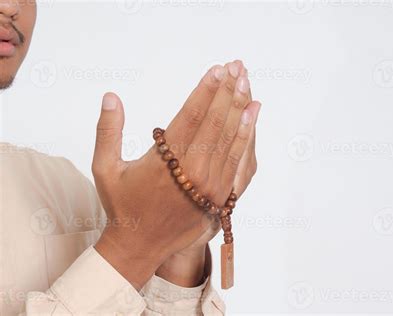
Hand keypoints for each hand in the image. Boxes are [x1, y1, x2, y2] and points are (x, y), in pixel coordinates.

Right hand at [93, 60, 259, 288]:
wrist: (141, 245)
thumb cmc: (122, 205)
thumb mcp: (105, 168)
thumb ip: (108, 131)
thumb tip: (111, 96)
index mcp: (164, 161)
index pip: (191, 116)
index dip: (205, 90)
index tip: (217, 69)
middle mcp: (192, 171)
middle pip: (215, 122)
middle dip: (227, 91)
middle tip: (236, 67)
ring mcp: (210, 184)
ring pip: (230, 138)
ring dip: (240, 108)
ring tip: (246, 82)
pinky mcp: (221, 195)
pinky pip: (238, 160)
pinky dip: (247, 135)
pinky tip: (252, 115)